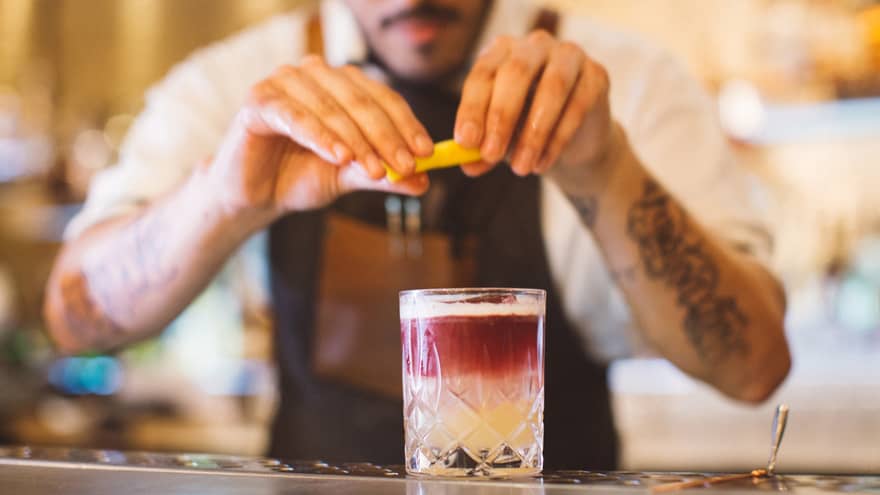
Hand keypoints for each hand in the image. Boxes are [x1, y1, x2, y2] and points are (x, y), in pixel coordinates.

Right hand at [207, 55, 434, 221]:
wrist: (255, 194)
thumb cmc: (301, 176)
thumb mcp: (349, 176)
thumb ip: (382, 175)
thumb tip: (423, 182)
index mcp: (341, 84)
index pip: (383, 99)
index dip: (407, 125)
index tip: (426, 154)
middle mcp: (315, 74)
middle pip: (361, 101)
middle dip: (387, 136)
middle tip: (406, 166)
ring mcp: (284, 82)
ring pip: (331, 108)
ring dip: (357, 140)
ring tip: (376, 169)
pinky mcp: (259, 100)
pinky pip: (295, 116)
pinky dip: (320, 136)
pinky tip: (339, 157)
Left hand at [453, 30, 615, 182]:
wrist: (573, 140)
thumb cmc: (525, 130)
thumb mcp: (499, 141)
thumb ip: (482, 150)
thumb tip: (468, 164)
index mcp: (502, 52)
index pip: (483, 73)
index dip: (473, 107)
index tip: (466, 142)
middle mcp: (534, 45)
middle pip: (516, 72)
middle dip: (502, 116)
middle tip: (492, 155)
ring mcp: (569, 55)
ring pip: (553, 88)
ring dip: (533, 133)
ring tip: (521, 168)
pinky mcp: (596, 75)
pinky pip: (578, 105)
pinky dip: (558, 139)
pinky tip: (542, 165)